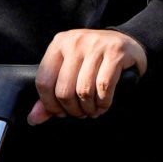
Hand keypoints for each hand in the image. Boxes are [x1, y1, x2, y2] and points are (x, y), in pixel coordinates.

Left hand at [31, 26, 147, 122]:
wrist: (128, 42)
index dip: (50, 104)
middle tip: (79, 114)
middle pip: (64, 89)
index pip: (43, 81)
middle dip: (71, 109)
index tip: (59, 112)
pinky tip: (103, 106)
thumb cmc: (94, 59)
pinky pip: (104, 86)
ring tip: (91, 111)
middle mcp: (75, 42)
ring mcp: (96, 45)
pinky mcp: (116, 52)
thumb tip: (34, 119)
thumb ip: (51, 93)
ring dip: (88, 108)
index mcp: (58, 44)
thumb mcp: (69, 69)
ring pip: (84, 90)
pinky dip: (103, 103)